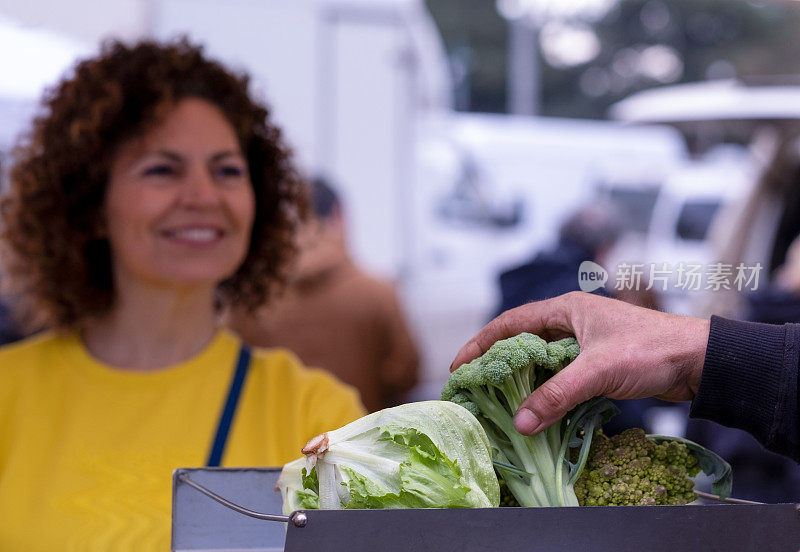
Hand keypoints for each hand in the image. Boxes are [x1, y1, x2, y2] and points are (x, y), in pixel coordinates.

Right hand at [450, 292, 709, 435]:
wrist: (700, 361)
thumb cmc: (651, 351)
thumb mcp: (598, 371)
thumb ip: (557, 395)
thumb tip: (519, 422)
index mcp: (566, 309)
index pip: (511, 323)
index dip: (481, 343)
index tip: (460, 366)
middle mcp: (570, 322)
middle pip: (521, 342)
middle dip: (497, 364)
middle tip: (474, 388)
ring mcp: (583, 343)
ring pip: (540, 361)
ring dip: (521, 381)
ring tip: (498, 402)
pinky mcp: (596, 363)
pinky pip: (559, 376)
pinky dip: (544, 391)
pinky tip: (536, 409)